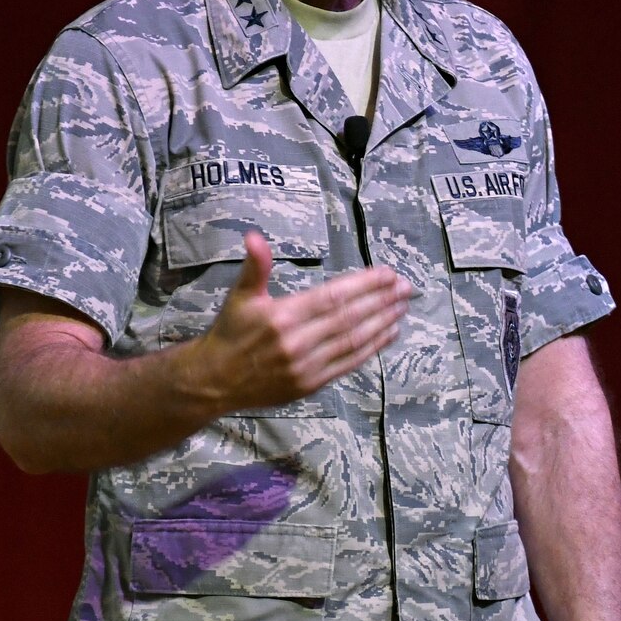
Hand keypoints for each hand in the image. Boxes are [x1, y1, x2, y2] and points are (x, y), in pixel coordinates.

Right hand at [191, 230, 412, 412]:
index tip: (388, 274)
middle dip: (382, 300)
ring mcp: (306, 365)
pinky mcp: (311, 384)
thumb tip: (254, 236)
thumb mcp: (240, 296)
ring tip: (403, 306)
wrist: (214, 381)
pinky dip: (373, 348)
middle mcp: (298, 341)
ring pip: (354, 341)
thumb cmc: (231, 332)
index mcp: (283, 315)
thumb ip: (255, 267)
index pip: (333, 296)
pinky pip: (349, 363)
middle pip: (350, 317)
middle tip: (406, 287)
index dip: (364, 285)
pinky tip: (390, 332)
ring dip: (383, 322)